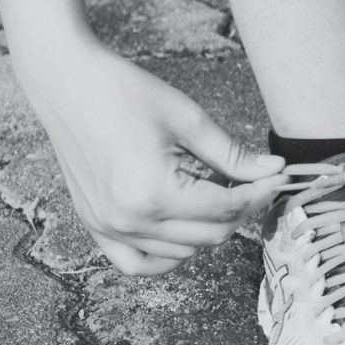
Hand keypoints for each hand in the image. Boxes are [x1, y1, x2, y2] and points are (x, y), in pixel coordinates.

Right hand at [18, 39, 285, 275]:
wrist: (66, 81)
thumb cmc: (124, 92)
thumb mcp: (189, 120)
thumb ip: (234, 155)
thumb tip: (274, 171)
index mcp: (154, 192)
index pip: (227, 207)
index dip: (260, 193)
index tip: (278, 178)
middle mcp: (129, 220)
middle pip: (211, 234)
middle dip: (241, 210)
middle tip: (254, 182)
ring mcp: (108, 227)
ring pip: (183, 252)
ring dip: (209, 228)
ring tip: (215, 192)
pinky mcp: (95, 225)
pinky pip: (138, 263)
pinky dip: (168, 255)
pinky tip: (185, 229)